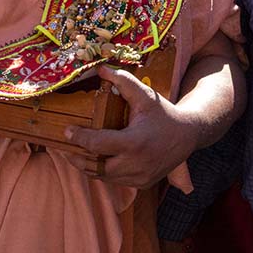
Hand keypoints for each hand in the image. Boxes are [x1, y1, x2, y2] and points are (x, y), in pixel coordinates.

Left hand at [63, 65, 196, 187]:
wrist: (188, 135)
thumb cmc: (163, 113)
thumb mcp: (145, 95)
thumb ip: (123, 81)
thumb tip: (100, 69)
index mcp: (134, 142)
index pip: (97, 144)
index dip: (79, 138)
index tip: (67, 130)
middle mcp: (137, 164)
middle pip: (96, 166)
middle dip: (78, 158)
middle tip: (64, 148)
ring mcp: (140, 177)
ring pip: (104, 177)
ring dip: (89, 167)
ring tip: (75, 155)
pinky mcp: (142, 184)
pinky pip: (116, 181)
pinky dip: (104, 172)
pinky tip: (96, 161)